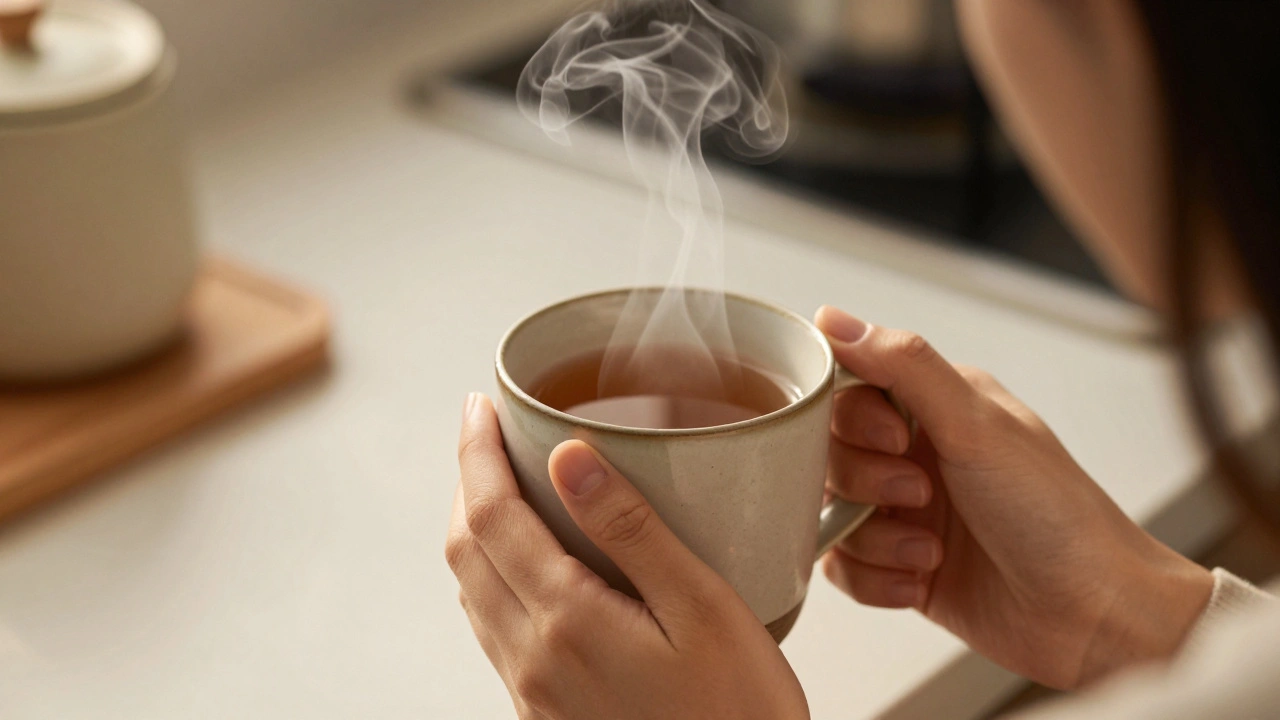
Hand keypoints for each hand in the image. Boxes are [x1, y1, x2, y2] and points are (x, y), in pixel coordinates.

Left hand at [446, 393, 808, 719]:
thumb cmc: (740, 714)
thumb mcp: (703, 608)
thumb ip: (631, 531)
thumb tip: (569, 457)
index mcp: (569, 621)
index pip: (491, 516)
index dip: (475, 453)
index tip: (478, 407)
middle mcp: (534, 659)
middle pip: (466, 550)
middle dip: (466, 481)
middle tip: (488, 433)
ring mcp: (533, 692)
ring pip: (472, 591)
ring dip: (475, 528)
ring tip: (504, 484)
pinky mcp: (544, 713)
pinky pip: (494, 628)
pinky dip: (492, 575)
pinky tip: (529, 562)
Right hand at [813, 306, 1213, 689]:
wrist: (1093, 615)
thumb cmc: (1057, 514)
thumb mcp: (977, 425)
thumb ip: (903, 365)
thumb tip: (834, 319)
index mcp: (935, 404)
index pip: (848, 387)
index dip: (854, 418)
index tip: (894, 439)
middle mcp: (916, 452)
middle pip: (829, 452)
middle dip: (866, 482)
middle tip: (921, 494)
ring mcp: (905, 511)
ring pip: (830, 511)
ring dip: (875, 538)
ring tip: (932, 550)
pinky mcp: (899, 564)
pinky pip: (841, 566)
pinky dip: (875, 579)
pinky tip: (921, 580)